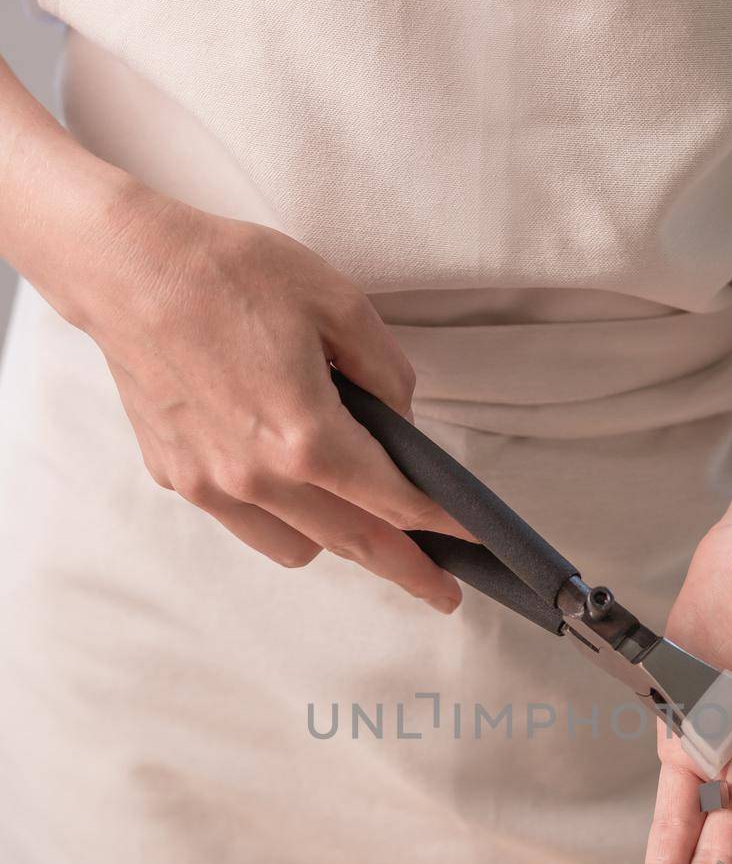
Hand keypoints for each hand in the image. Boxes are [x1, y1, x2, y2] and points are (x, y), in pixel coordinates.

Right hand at [78, 185, 465, 608]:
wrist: (126, 269)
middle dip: (407, 570)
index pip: (395, 500)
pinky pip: (249, 525)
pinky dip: (283, 519)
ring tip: (362, 521)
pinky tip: (294, 489)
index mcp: (307, 435)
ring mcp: (215, 486)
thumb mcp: (337, 301)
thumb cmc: (230, 272)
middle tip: (444, 594)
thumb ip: (386, 372)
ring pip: (300, 547)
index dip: (442, 523)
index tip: (473, 540)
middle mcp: (260, 476)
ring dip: (339, 540)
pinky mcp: (181, 480)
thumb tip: (402, 423)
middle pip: (355, 543)